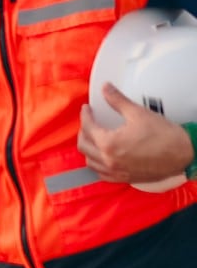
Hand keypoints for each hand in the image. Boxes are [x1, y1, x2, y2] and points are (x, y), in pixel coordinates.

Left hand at [78, 83, 193, 182]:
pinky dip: (97, 164)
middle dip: (84, 131)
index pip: (88, 127)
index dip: (85, 115)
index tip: (87, 109)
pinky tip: (101, 157)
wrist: (184, 154)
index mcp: (108, 144)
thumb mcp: (138, 113)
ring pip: (90, 162)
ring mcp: (115, 172)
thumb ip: (118, 101)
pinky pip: (102, 174)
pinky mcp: (124, 178)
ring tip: (93, 138)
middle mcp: (108, 160)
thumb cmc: (163, 135)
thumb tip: (106, 88)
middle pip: (84, 145)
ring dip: (88, 149)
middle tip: (89, 121)